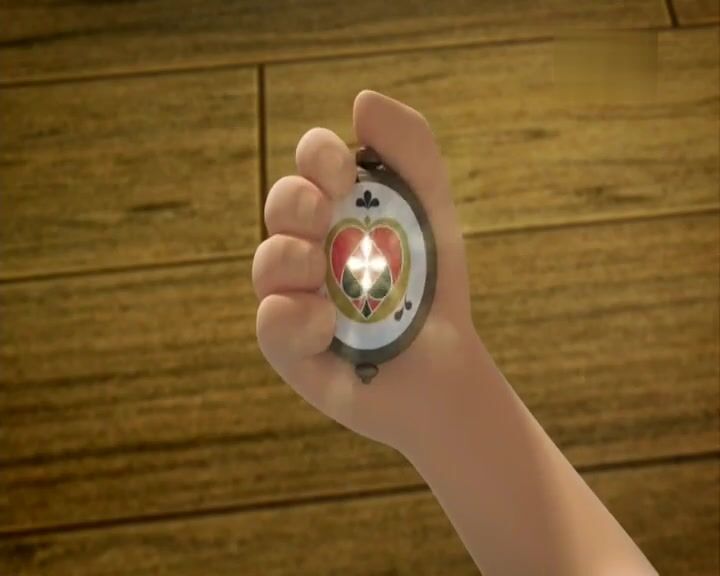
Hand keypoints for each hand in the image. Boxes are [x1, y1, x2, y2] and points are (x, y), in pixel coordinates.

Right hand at [253, 90, 476, 451]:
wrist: (445, 365)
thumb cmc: (432, 288)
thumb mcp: (433, 211)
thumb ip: (410, 149)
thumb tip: (361, 101)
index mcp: (340, 211)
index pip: (310, 162)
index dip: (317, 155)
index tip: (346, 174)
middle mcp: (310, 248)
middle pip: (279, 204)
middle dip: (296, 201)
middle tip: (325, 216)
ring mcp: (295, 296)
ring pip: (266, 261)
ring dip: (294, 259)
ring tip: (327, 276)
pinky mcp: (290, 345)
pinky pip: (270, 320)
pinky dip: (297, 317)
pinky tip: (329, 327)